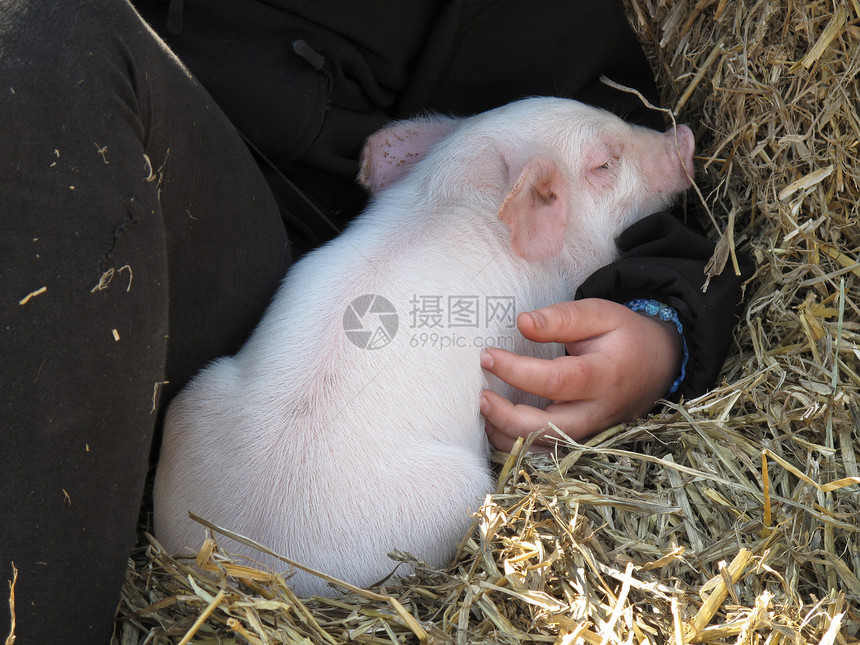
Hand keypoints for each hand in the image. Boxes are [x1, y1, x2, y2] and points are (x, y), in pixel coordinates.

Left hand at [480, 298, 682, 452]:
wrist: (658, 364)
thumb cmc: (624, 336)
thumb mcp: (600, 314)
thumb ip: (561, 318)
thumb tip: (522, 322)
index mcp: (602, 377)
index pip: (554, 381)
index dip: (516, 371)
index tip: (487, 356)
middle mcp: (597, 412)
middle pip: (546, 428)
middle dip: (506, 417)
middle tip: (480, 396)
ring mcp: (590, 432)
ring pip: (543, 447)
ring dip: (507, 435)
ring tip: (483, 411)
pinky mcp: (582, 441)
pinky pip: (546, 451)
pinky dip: (517, 443)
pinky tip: (496, 425)